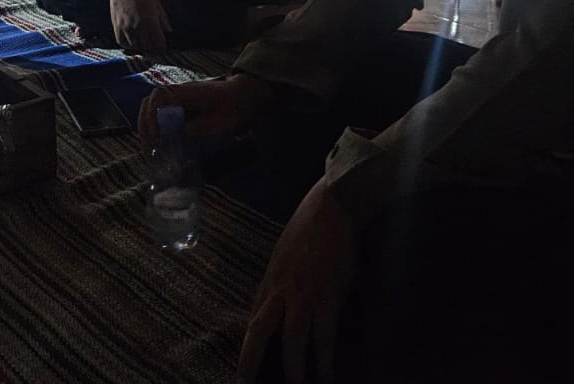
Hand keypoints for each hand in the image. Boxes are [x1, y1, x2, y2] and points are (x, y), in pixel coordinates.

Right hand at [109, 0, 170, 50]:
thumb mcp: (157, 5)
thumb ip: (163, 20)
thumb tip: (169, 31)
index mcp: (151, 21)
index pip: (159, 42)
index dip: (162, 47)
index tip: (163, 47)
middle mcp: (138, 27)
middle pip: (148, 47)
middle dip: (152, 48)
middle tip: (154, 46)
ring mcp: (126, 28)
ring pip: (135, 47)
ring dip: (141, 47)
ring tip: (144, 43)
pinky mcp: (117, 27)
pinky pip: (123, 43)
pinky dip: (128, 45)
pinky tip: (133, 41)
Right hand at [138, 74, 274, 144]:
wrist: (248, 96)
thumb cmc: (236, 109)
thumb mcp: (219, 123)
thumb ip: (197, 129)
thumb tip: (178, 135)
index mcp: (188, 93)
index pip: (158, 100)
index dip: (151, 119)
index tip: (155, 138)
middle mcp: (181, 91)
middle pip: (151, 100)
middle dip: (144, 122)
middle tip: (148, 144)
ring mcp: (181, 95)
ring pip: (155, 104)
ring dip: (149, 121)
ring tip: (152, 143)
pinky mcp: (184, 102)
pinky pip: (164, 108)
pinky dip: (158, 122)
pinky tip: (162, 137)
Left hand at [239, 179, 357, 383]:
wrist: (330, 207)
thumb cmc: (310, 230)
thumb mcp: (285, 257)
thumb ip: (282, 283)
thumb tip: (284, 308)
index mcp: (269, 281)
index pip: (253, 321)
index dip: (248, 347)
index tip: (244, 370)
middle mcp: (280, 290)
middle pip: (260, 331)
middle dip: (252, 360)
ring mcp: (303, 294)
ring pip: (293, 340)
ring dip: (294, 369)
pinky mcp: (327, 296)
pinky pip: (324, 336)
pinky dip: (324, 360)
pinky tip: (326, 377)